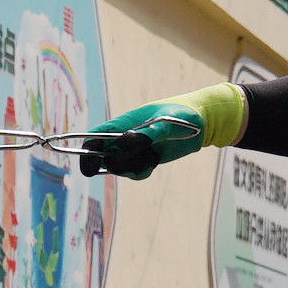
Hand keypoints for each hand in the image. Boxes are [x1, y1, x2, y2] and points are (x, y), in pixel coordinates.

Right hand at [77, 85, 245, 177]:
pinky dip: (140, 172)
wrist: (200, 122)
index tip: (92, 164)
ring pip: (118, 167)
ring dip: (129, 169)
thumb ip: (147, 133)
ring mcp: (133, 150)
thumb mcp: (166, 122)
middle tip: (129, 165)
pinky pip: (134, 172)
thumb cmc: (181, 114)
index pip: (94, 137)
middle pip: (101, 156)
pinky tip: (153, 163)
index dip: (86, 151)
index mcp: (122, 124)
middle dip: (110, 165)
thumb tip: (126, 142)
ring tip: (149, 160)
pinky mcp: (145, 159)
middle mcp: (123, 137)